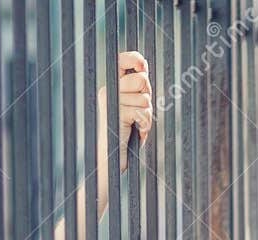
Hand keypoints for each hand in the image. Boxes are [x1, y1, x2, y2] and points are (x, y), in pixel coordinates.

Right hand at [97, 51, 151, 181]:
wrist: (110, 161)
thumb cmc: (125, 137)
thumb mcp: (132, 109)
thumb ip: (137, 90)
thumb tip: (144, 68)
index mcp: (112, 86)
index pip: (124, 60)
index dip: (137, 60)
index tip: (143, 68)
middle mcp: (109, 91)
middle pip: (141, 79)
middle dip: (148, 97)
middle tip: (140, 112)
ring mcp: (112, 102)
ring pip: (145, 98)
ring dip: (147, 116)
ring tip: (136, 126)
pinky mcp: (117, 115)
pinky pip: (143, 113)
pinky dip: (145, 125)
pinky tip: (137, 132)